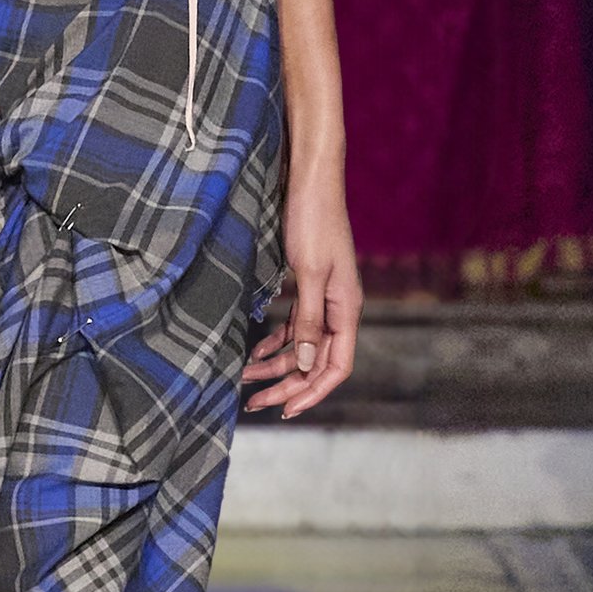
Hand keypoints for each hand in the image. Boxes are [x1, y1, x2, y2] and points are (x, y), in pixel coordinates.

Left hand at [244, 163, 358, 417]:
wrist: (310, 181)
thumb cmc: (313, 221)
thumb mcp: (308, 273)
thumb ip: (308, 319)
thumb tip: (308, 363)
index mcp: (346, 309)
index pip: (337, 367)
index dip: (313, 392)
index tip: (286, 410)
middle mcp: (338, 309)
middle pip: (316, 362)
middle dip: (287, 384)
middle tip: (255, 402)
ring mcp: (323, 298)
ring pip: (303, 346)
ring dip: (276, 364)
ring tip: (245, 379)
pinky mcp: (307, 285)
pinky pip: (294, 325)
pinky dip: (276, 340)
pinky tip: (255, 349)